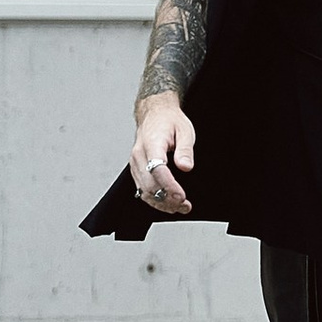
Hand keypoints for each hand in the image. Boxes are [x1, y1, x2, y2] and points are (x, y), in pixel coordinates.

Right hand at [131, 93, 196, 215]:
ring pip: (143, 190)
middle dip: (167, 198)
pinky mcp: (136, 169)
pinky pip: (142, 189)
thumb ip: (185, 150)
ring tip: (180, 207)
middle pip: (149, 184)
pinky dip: (154, 199)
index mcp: (151, 143)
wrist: (155, 114)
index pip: (157, 170)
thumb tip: (186, 167)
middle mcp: (138, 155)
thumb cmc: (170, 121)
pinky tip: (167, 204)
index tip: (181, 196)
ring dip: (161, 202)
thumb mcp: (185, 130)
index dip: (169, 186)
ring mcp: (135, 163)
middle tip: (185, 205)